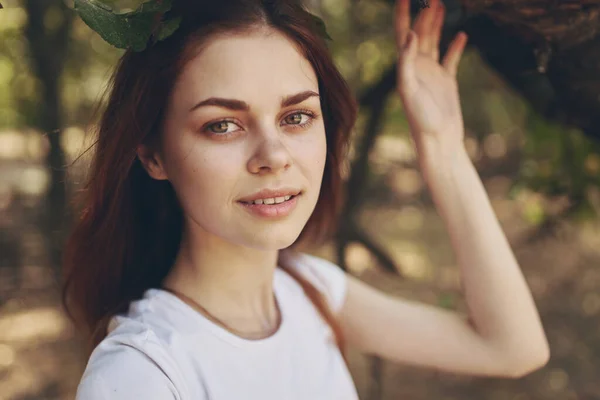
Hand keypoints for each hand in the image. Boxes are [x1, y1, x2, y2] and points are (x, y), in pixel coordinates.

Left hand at [395, 0, 467, 155]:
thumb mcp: (409, 89)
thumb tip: (409, 34)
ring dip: (437, 24)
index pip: (402, 33)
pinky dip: (456, 46)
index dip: (403, 14)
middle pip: (419, 32)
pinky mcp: (447, 81)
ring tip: (442, 4)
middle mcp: (417, 67)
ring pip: (433, 41)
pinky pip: (450, 58)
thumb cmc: (420, 119)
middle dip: (424, 13)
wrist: (438, 139)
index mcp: (406, 67)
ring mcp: (432, 73)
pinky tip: (462, 34)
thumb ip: (406, 62)